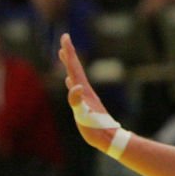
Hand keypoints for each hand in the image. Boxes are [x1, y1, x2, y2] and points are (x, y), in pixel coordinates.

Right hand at [58, 33, 116, 152]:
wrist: (109, 138)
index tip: (65, 37)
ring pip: (75, 75)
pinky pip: (75, 87)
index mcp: (83, 90)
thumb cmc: (95, 129)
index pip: (74, 67)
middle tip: (64, 38)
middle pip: (75, 67)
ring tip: (64, 55)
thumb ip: (77, 101)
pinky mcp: (85, 104)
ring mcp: (85, 96)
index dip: (69, 52)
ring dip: (69, 64)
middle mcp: (85, 90)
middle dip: (69, 53)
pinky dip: (71, 80)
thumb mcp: (84, 116)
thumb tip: (74, 86)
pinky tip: (69, 81)